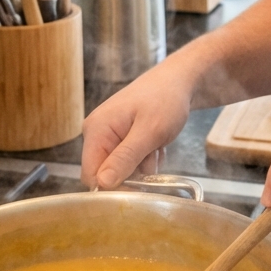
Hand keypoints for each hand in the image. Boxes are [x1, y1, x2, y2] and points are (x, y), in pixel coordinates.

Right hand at [81, 61, 192, 188]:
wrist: (179, 81)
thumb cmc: (165, 99)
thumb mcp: (150, 131)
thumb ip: (125, 157)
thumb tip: (102, 184)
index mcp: (96, 130)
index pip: (91, 175)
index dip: (112, 188)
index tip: (138, 188)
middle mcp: (96, 133)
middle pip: (105, 174)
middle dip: (130, 174)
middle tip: (151, 159)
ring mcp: (108, 135)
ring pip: (120, 170)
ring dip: (141, 167)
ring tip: (156, 148)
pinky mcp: (119, 137)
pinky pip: (128, 162)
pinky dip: (144, 159)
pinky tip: (155, 146)